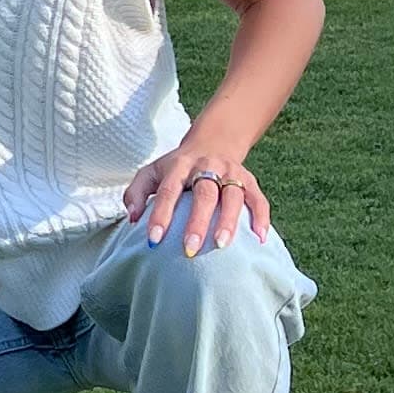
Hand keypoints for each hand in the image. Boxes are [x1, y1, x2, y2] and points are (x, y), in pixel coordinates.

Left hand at [123, 133, 270, 255]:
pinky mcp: (249, 179)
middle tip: (189, 249)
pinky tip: (259, 238)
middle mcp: (207, 166)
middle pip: (204, 193)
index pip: (169, 191)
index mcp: (179, 166)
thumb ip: (137, 193)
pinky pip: (258, 199)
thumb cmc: (176, 168)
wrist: (212, 143)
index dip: (160, 215)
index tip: (153, 240)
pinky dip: (261, 218)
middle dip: (197, 222)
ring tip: (221, 245)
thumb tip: (133, 218)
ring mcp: (231, 172)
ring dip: (228, 220)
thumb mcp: (151, 173)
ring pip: (232, 195)